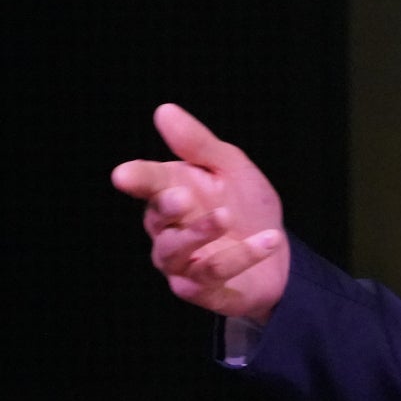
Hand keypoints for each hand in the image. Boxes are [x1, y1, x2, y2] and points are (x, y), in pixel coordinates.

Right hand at [110, 103, 289, 319]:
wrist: (276, 249)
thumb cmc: (245, 204)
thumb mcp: (231, 167)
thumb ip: (198, 144)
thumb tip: (164, 111)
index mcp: (171, 193)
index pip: (147, 183)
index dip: (136, 178)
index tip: (123, 174)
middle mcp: (169, 230)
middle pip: (155, 221)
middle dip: (166, 208)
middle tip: (182, 196)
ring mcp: (183, 263)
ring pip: (175, 252)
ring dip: (199, 233)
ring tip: (225, 215)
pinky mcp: (204, 289)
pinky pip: (213, 275)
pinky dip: (242, 256)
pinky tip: (270, 239)